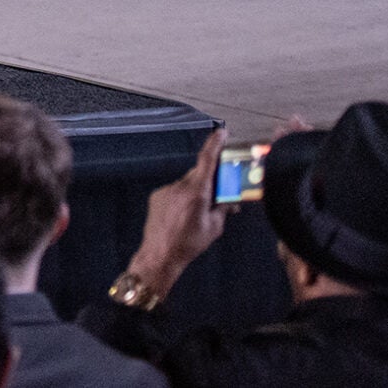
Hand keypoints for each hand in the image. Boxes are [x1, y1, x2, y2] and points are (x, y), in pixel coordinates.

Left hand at [125, 130, 229, 302]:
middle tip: (219, 195)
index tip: (221, 132)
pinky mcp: (157, 196)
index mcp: (197, 192)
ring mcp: (166, 190)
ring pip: (187, 184)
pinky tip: (182, 216)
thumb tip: (230, 200)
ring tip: (196, 213)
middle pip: (199, 175)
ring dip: (195, 192)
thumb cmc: (189, 244)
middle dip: (209, 181)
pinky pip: (174, 191)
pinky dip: (182, 198)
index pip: (207, 160)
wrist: (160, 255)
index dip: (215, 144)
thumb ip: (223, 209)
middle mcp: (180, 186)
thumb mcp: (214, 227)